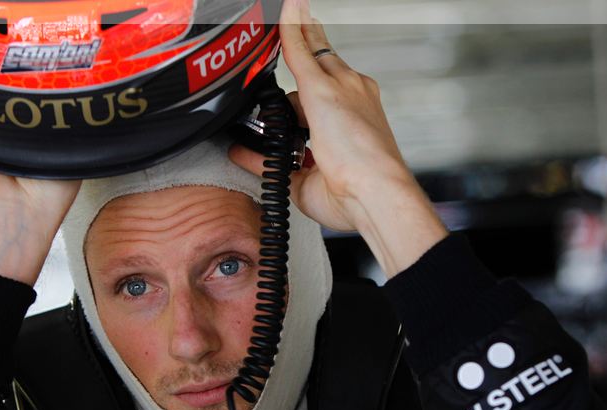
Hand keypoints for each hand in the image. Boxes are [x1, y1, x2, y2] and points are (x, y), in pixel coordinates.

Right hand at [228, 0, 446, 276]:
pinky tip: (240, 151)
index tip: (288, 16)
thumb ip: (301, 50)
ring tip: (250, 116)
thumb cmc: (359, 145)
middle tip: (263, 69)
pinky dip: (256, 158)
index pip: (318, 53)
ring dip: (267, 125)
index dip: (301, 34)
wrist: (365, 195)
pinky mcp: (306, 177)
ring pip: (287, 130)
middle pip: (301, 93)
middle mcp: (336, 117)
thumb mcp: (322, 87)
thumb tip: (294, 7)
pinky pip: (274, 163)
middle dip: (281, 86)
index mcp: (348, 88)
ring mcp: (321, 148)